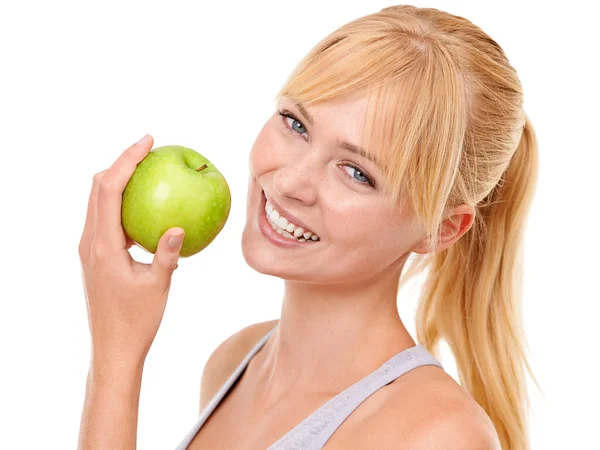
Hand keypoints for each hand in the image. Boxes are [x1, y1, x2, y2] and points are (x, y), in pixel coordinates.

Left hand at [78, 134, 185, 367]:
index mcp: (102, 245)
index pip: (108, 189)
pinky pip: (106, 219)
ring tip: (148, 172)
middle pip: (97, 188)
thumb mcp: (158, 286)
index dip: (126, 160)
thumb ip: (168, 254)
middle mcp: (89, 242)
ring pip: (98, 202)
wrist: (112, 348)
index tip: (148, 141)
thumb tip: (180, 226)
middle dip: (120, 163)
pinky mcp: (95, 257)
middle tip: (148, 150)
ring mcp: (89, 249)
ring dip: (118, 181)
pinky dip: (122, 204)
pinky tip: (147, 210)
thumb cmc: (136, 320)